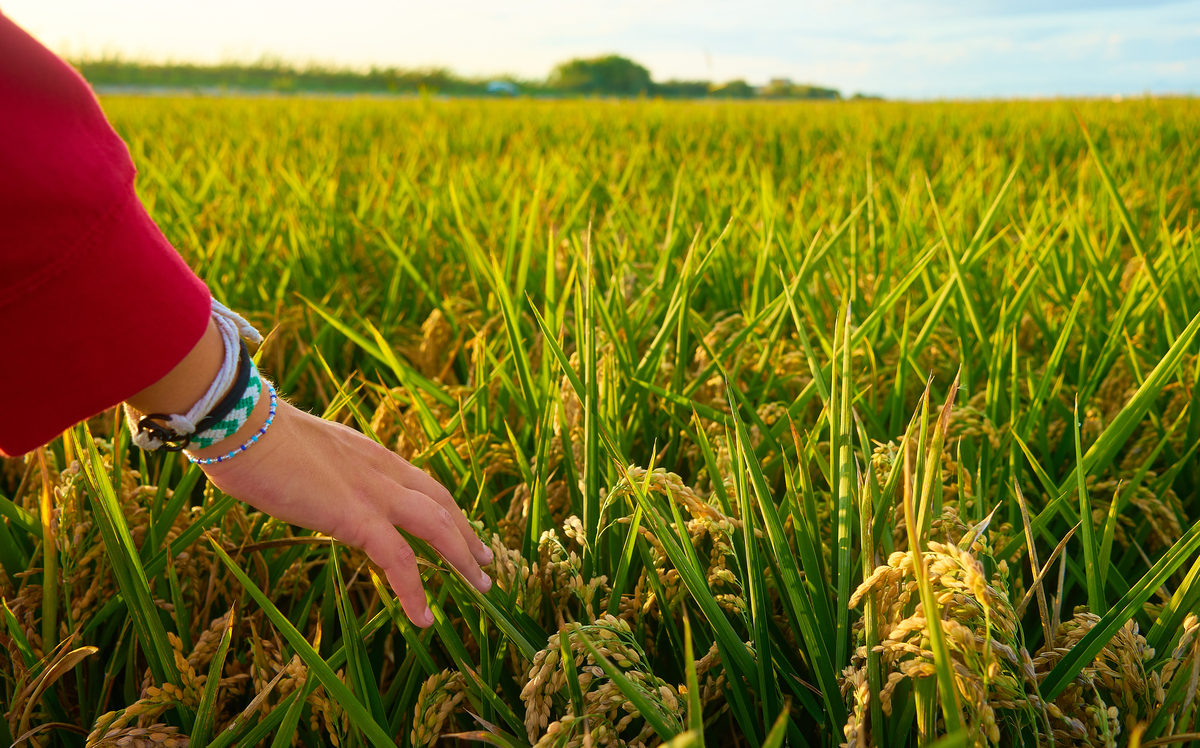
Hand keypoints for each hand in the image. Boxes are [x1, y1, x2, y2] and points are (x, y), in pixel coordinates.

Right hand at [193, 396, 492, 627]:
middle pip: (441, 502)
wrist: (241, 425)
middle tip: (487, 558)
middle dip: (467, 532)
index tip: (458, 526)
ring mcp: (373, 491)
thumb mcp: (297, 453)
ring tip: (482, 586)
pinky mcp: (356, 516)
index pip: (419, 482)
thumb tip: (302, 484)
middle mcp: (380, 468)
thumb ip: (314, 471)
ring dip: (463, 557)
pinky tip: (424, 617)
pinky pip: (399, 560)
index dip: (443, 507)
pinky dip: (415, 591)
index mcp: (367, 453)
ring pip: (437, 526)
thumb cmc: (251, 436)